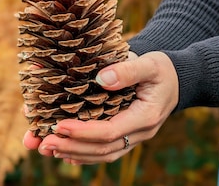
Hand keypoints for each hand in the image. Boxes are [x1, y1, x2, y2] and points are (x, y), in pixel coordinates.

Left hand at [23, 51, 178, 164]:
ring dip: (74, 152)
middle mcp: (139, 132)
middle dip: (71, 147)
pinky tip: (67, 152)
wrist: (175, 80)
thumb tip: (102, 79)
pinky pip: (106, 148)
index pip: (110, 131)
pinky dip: (85, 153)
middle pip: (102, 148)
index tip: (58, 125)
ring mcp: (133, 135)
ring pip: (102, 153)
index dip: (82, 132)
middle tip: (43, 143)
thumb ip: (128, 70)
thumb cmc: (162, 70)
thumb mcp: (150, 64)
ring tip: (47, 148)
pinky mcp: (127, 132)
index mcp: (145, 116)